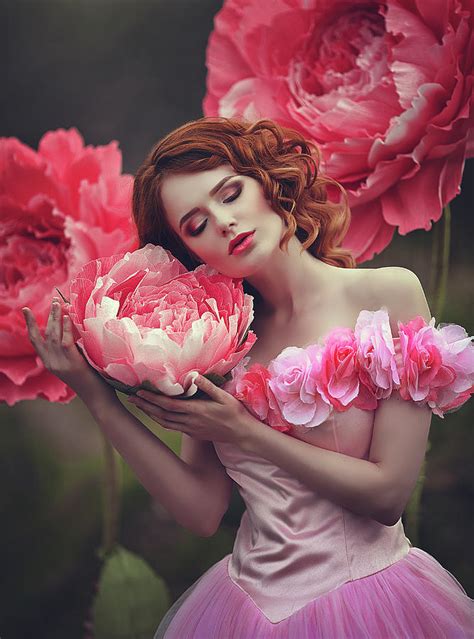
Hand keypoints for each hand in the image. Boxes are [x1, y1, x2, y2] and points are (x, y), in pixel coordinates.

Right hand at [22, 297, 111, 398]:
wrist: (99, 400)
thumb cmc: (92, 381)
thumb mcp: (76, 363)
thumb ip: (70, 350)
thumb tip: (73, 328)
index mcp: (50, 363)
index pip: (35, 340)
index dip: (30, 324)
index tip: (25, 310)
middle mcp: (52, 363)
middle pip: (45, 334)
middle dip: (49, 315)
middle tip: (54, 300)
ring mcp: (61, 364)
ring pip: (54, 335)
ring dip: (56, 317)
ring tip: (58, 302)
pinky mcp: (73, 363)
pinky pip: (67, 341)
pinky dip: (66, 327)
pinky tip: (68, 316)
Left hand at [127, 374, 256, 446]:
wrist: (242, 434)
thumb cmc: (235, 413)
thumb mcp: (224, 397)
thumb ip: (208, 386)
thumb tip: (193, 375)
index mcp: (196, 411)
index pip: (169, 404)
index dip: (152, 399)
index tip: (139, 392)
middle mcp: (190, 421)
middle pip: (162, 414)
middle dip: (145, 406)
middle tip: (131, 398)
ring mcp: (190, 429)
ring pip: (164, 422)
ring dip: (150, 414)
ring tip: (139, 406)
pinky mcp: (193, 433)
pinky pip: (171, 426)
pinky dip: (160, 420)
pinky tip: (156, 415)